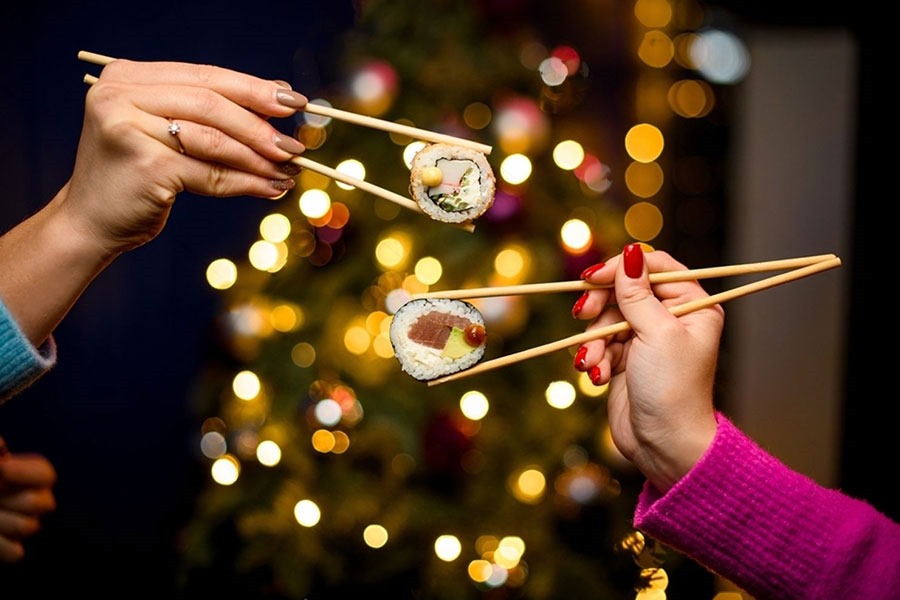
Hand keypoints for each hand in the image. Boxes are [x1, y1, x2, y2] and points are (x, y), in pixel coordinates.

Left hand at [0, 439, 56, 561]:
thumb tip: (1, 447)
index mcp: (30, 476)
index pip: (46, 475)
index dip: (25, 474)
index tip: (2, 470)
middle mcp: (35, 500)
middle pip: (40, 503)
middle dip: (9, 499)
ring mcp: (25, 525)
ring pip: (28, 526)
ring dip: (1, 520)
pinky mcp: (13, 550)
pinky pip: (16, 553)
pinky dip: (0, 545)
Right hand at [62, 58, 308, 256]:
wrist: (89, 222)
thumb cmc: (135, 177)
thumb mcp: (163, 133)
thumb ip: (204, 113)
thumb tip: (277, 102)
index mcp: (127, 77)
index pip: (204, 76)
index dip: (253, 88)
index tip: (293, 102)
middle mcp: (120, 95)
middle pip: (211, 103)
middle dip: (260, 124)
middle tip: (296, 144)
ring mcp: (129, 129)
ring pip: (214, 140)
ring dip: (259, 158)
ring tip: (289, 171)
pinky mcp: (145, 165)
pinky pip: (210, 174)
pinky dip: (246, 183)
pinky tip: (270, 188)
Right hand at [573, 244, 721, 492]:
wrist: (664, 445)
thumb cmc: (672, 389)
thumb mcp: (656, 333)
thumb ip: (637, 292)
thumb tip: (630, 251)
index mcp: (692, 305)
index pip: (654, 268)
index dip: (621, 268)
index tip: (593, 277)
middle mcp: (671, 318)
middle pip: (624, 290)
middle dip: (600, 305)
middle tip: (582, 314)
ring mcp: (646, 340)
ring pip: (606, 318)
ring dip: (594, 340)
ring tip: (593, 362)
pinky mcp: (625, 359)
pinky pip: (600, 343)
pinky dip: (594, 357)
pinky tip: (595, 375)